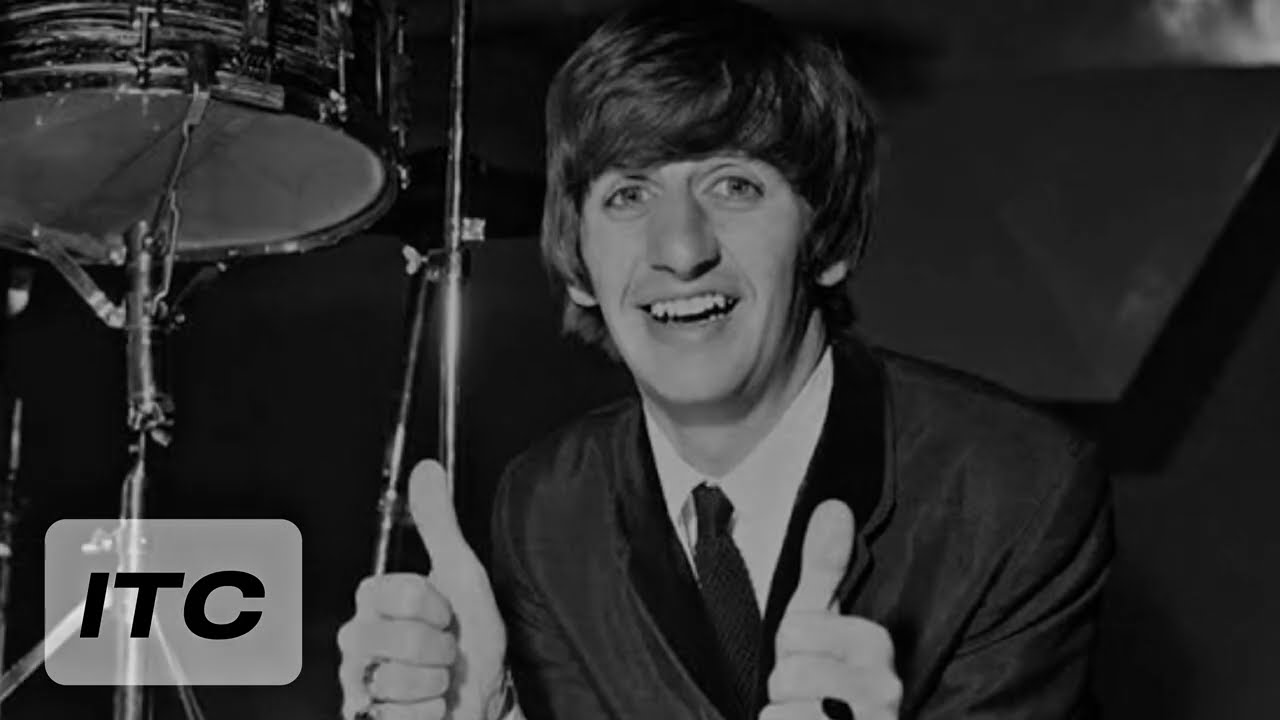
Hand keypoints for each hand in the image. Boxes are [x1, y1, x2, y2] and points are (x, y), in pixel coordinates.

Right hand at [338, 460, 507, 719]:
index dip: (433, 605)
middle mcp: (359, 639)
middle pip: (400, 639)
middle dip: (437, 647)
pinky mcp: (364, 715)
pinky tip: (429, 703)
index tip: (444, 612)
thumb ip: (438, 523)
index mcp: (376, 600)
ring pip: (398, 680)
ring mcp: (359, 680)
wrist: (483, 698)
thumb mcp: (462, 573)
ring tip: (437, 676)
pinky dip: (428, 712)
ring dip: (434, 682)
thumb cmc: (470, 639)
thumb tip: (427, 470)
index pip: (400, 592)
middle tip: (443, 647)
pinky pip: (400, 716)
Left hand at [761, 500, 900, 719]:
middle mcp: (884, 688)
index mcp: (875, 645)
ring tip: (807, 715)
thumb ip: (825, 566)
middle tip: (807, 691)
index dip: (789, 646)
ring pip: (786, 709)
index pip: (795, 629)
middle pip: (789, 671)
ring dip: (784, 715)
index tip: (811, 655)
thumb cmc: (825, 684)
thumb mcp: (818, 620)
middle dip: (784, 685)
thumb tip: (834, 506)